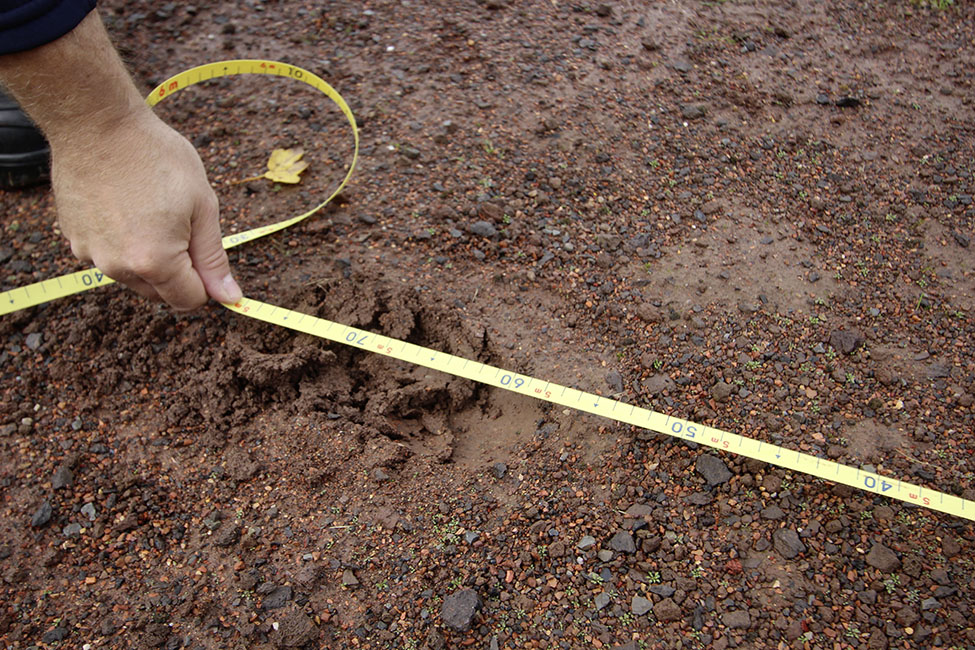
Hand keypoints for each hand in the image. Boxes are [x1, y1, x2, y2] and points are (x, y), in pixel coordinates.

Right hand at [52, 111, 241, 309]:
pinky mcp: (73, 239)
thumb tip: (229, 297)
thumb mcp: (202, 206)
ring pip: (133, 276)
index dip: (205, 283)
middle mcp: (118, 267)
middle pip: (160, 293)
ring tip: (150, 211)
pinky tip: (125, 207)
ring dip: (148, 258)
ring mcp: (90, 255)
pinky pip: (108, 256)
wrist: (96, 123)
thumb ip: (213, 258)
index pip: (188, 301)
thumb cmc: (156, 157)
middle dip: (178, 272)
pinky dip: (121, 242)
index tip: (206, 256)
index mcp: (155, 262)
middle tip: (181, 225)